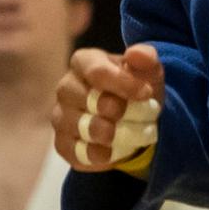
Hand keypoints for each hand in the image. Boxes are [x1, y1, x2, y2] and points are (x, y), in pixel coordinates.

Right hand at [52, 44, 164, 171]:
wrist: (134, 119)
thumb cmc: (136, 88)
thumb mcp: (148, 71)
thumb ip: (145, 59)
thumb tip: (136, 54)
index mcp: (83, 62)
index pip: (96, 71)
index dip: (122, 83)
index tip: (146, 93)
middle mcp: (66, 87)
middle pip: (84, 98)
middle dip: (115, 109)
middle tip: (138, 115)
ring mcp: (61, 116)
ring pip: (79, 127)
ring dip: (109, 134)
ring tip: (130, 135)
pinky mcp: (63, 144)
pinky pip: (75, 152)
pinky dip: (97, 155)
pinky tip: (114, 152)